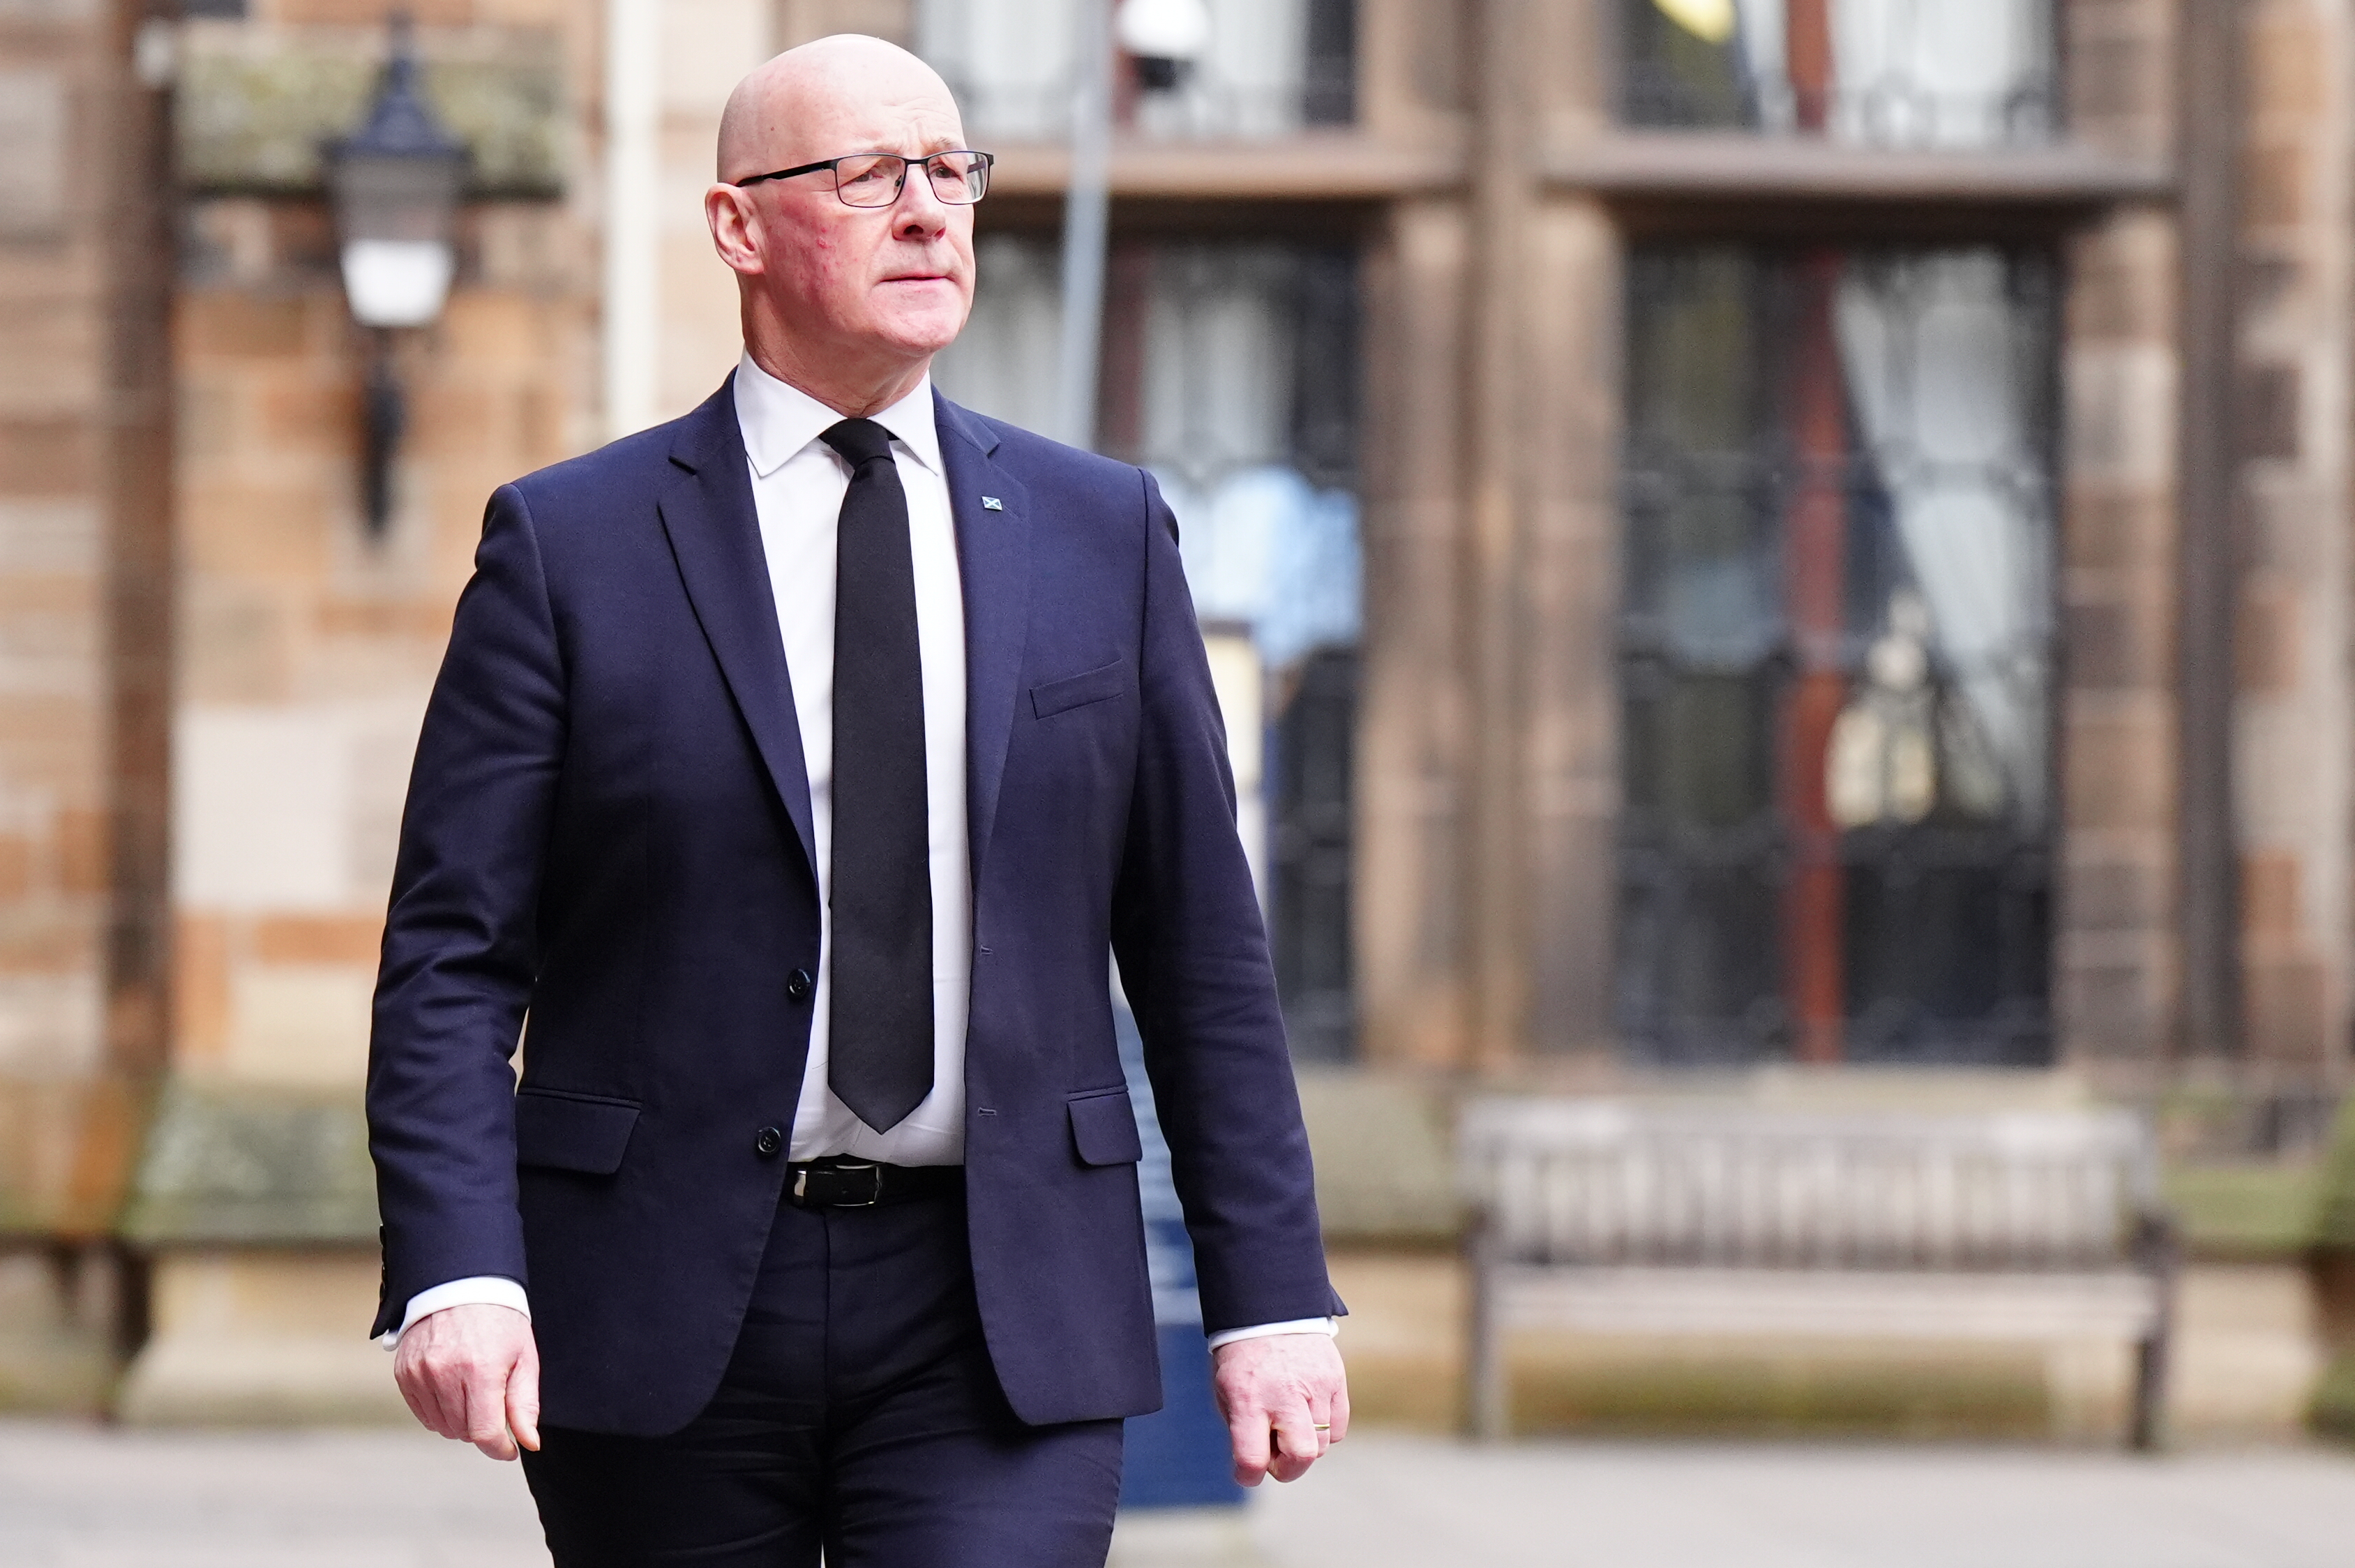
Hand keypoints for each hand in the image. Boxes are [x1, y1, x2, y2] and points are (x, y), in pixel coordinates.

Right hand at [393, 1302, 541, 1460]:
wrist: (462, 1285)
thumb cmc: (500, 1321)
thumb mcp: (524, 1357)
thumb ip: (525, 1404)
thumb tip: (528, 1443)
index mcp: (480, 1369)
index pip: (484, 1432)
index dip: (500, 1448)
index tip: (509, 1448)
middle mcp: (445, 1373)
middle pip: (463, 1432)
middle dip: (482, 1426)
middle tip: (493, 1400)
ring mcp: (420, 1373)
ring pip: (441, 1427)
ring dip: (460, 1421)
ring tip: (473, 1391)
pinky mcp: (404, 1373)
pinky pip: (422, 1414)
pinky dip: (439, 1412)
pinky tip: (453, 1389)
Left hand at [1210, 1332, 1347, 1486]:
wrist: (1270, 1308)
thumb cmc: (1243, 1358)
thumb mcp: (1226, 1391)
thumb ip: (1242, 1430)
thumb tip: (1259, 1467)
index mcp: (1248, 1398)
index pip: (1252, 1458)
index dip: (1248, 1476)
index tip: (1246, 1472)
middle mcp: (1284, 1394)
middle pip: (1301, 1456)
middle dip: (1288, 1469)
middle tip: (1276, 1456)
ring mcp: (1316, 1386)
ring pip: (1322, 1445)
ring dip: (1304, 1445)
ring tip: (1288, 1424)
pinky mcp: (1336, 1378)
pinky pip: (1338, 1427)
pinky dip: (1324, 1431)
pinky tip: (1308, 1413)